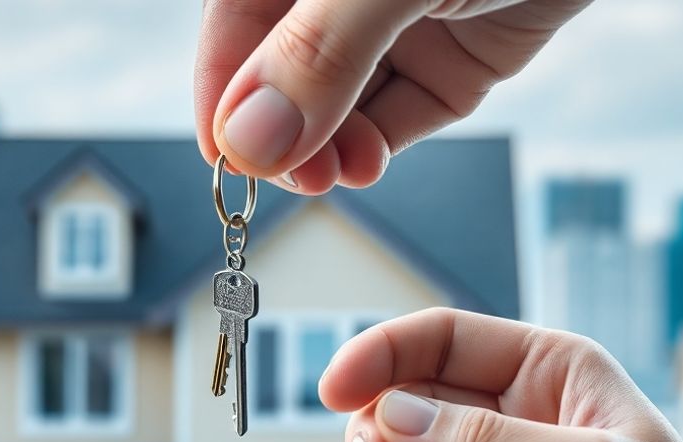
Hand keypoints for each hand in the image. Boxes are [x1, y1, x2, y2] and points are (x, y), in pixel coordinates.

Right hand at [195, 0, 591, 193]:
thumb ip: (321, 51)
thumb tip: (250, 138)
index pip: (235, 25)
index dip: (225, 89)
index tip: (228, 156)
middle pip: (285, 73)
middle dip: (284, 130)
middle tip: (291, 176)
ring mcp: (401, 26)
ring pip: (342, 104)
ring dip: (331, 148)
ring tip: (336, 173)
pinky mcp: (457, 61)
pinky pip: (402, 115)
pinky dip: (379, 146)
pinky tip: (367, 164)